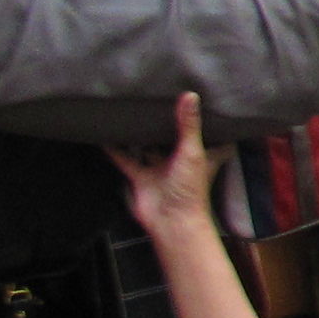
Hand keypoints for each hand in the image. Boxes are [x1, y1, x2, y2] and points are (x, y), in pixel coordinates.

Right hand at [108, 92, 222, 245]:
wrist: (171, 222)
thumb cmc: (190, 189)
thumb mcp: (193, 151)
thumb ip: (189, 125)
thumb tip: (190, 95)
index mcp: (200, 156)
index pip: (212, 139)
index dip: (213, 126)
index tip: (210, 106)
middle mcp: (180, 162)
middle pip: (175, 140)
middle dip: (169, 125)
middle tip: (161, 100)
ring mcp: (160, 170)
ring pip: (148, 148)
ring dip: (141, 135)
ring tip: (132, 111)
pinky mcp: (141, 178)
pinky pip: (126, 160)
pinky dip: (115, 150)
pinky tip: (105, 135)